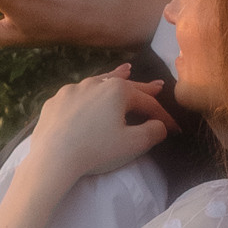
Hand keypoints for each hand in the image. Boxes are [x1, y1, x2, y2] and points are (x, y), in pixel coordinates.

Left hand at [23, 66, 171, 189]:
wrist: (53, 157)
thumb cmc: (96, 149)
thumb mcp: (133, 144)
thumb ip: (153, 132)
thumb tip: (160, 126)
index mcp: (118, 91)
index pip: (147, 103)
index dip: (163, 117)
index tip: (174, 129)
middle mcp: (95, 83)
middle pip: (126, 85)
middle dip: (144, 87)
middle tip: (159, 85)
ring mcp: (72, 90)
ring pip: (100, 82)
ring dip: (115, 77)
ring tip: (125, 70)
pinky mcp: (55, 101)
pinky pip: (78, 93)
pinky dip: (90, 91)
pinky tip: (89, 92)